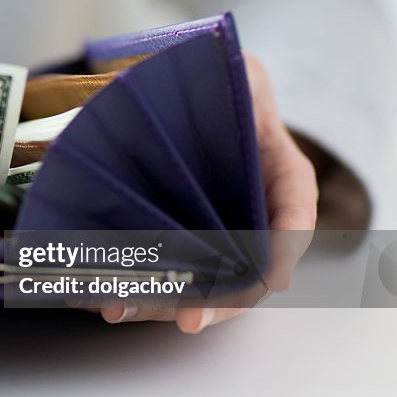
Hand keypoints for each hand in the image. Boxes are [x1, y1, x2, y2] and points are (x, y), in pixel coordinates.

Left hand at [98, 53, 317, 332]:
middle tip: (188, 320)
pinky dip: (134, 289)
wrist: (193, 99)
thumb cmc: (224, 87)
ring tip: (122, 309)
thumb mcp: (241, 75)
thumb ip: (237, 86)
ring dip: (162, 304)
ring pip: (197, 285)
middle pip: (245, 274)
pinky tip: (103, 297)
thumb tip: (184, 93)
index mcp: (282, 176)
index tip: (269, 277)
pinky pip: (159, 275)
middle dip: (215, 302)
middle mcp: (252, 217)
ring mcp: (214, 237)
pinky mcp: (171, 244)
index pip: (293, 217)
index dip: (281, 249)